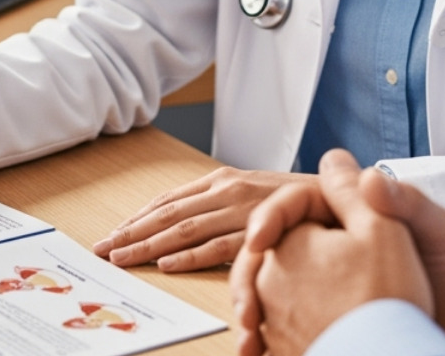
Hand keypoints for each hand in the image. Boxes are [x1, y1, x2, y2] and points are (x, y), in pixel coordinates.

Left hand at [92, 167, 306, 271]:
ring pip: (185, 230)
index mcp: (222, 180)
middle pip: (169, 214)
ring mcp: (242, 210)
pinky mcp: (259, 230)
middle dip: (132, 233)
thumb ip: (219, 204)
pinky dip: (189, 256)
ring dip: (149, 245)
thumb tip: (182, 225)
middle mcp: (228, 190)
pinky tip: (166, 264)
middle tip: (104, 249)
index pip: (169, 201)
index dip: (137, 218)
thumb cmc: (293, 202)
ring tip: (123, 258)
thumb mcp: (251, 192)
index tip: (113, 234)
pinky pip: (218, 247)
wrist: (339, 198)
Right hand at [231, 150, 444, 354]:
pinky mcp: (325, 309)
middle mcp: (330, 239)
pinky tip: (260, 350)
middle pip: (270, 247)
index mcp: (348, 210)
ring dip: (252, 306)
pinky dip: (268, 333)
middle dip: (249, 273)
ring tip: (250, 335)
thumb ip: (404, 202)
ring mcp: (325, 276)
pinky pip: (284, 317)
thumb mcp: (435, 226)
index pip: (293, 202)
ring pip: (269, 285)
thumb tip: (367, 176)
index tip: (260, 241)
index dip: (269, 218)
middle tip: (247, 305)